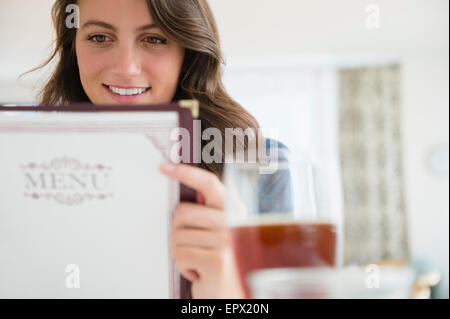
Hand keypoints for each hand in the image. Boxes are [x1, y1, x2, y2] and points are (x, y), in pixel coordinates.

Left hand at [159, 163, 244, 298]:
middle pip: (183, 212)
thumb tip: (184, 193)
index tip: (166, 167)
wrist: (233, 295)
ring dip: (181, 253)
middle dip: (179, 232)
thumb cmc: (221, 263)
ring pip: (178, 236)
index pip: (209, 184)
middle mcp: (234, 222)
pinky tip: (199, 271)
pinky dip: (183, 266)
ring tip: (198, 260)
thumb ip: (207, 212)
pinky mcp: (219, 260)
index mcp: (233, 211)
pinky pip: (180, 255)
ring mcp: (227, 240)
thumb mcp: (217, 234)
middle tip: (193, 246)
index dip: (187, 172)